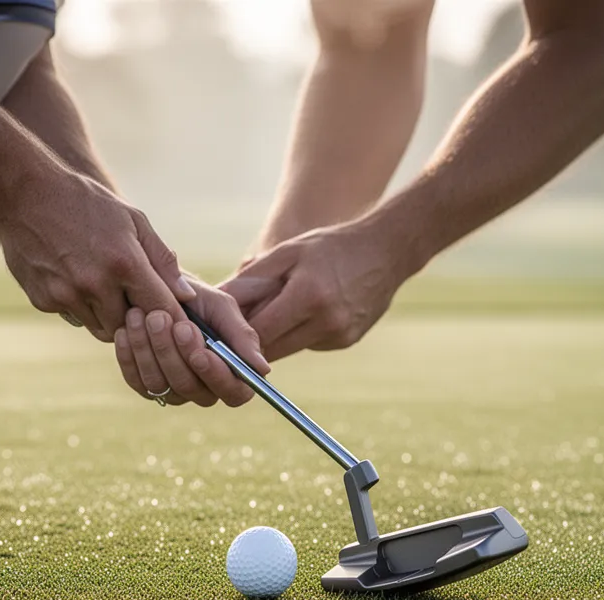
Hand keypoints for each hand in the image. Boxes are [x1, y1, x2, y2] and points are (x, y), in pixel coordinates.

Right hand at [0, 168, 195, 340]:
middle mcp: (95, 284)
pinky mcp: (44, 301)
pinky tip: (77, 281)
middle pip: (131, 327)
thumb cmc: (86, 203)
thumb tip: (186, 297)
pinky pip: (74, 318)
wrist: (24, 193)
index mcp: (124, 264)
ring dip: (109, 317)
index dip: (172, 318)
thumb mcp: (133, 220)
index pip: (161, 310)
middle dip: (137, 319)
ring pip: (101, 329)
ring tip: (108, 289)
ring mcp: (66, 295)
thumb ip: (162, 260)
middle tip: (137, 300)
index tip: (176, 319)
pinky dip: (81, 308)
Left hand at [114, 277, 269, 406]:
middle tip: (160, 316)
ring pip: (161, 385)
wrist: (157, 288)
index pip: (235, 392)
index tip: (200, 351)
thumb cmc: (196, 297)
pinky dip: (130, 354)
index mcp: (232, 371)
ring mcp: (174, 390)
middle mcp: (205, 388)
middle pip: (192, 389)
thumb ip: (241, 335)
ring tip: (140, 314)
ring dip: (149, 349)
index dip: (218, 376)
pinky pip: (137, 381)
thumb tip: (262, 369)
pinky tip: (125, 329)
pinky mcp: (146, 386)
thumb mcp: (221, 307)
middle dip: (173, 353)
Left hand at [220, 222, 402, 360]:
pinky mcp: (346, 341)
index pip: (258, 332)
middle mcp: (326, 321)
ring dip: (272, 338)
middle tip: (232, 328)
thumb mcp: (288, 252)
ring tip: (266, 312)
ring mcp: (339, 335)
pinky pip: (307, 344)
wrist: (387, 250)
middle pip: (270, 349)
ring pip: (287, 349)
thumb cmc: (331, 245)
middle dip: (249, 341)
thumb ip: (251, 279)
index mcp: (308, 295)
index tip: (219, 328)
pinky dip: (297, 333)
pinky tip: (303, 312)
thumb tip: (216, 299)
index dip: (235, 333)